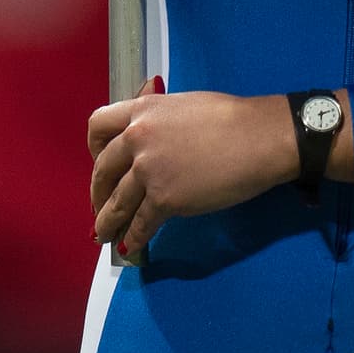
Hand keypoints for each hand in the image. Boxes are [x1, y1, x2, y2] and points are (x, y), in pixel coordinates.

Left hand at [89, 84, 299, 259]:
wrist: (259, 138)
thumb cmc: (233, 119)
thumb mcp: (185, 106)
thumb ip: (160, 121)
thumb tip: (154, 140)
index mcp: (142, 109)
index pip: (97, 126)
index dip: (94, 149)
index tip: (100, 162)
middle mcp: (136, 137)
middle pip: (102, 170)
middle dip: (98, 192)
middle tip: (101, 205)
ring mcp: (147, 170)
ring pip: (116, 203)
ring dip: (108, 222)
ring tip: (105, 234)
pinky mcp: (164, 199)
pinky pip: (140, 223)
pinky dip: (134, 238)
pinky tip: (131, 247)